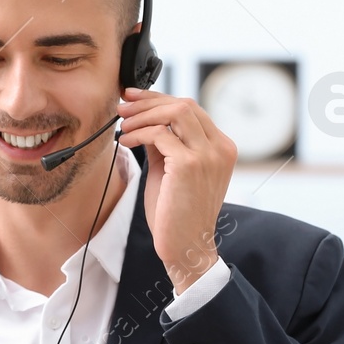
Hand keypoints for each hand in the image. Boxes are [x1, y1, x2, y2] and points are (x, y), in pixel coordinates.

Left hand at [116, 86, 235, 294]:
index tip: (134, 97)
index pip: (191, 108)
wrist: (185, 246)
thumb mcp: (173, 171)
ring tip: (122, 124)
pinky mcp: (190, 164)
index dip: (159, 98)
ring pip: (175, 112)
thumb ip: (166, 144)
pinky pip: (160, 134)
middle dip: (148, 101)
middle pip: (184, 104)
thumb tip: (145, 120)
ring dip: (143, 115)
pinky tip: (125, 141)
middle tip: (122, 106)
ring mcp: (208, 155)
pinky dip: (139, 133)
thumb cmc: (177, 213)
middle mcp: (219, 147)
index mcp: (220, 147)